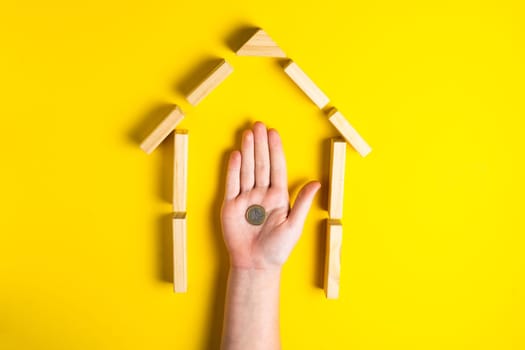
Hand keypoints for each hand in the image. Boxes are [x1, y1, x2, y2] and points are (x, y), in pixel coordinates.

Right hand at [221, 122, 319, 269]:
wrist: (256, 264)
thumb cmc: (277, 248)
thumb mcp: (294, 226)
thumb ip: (302, 202)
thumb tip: (316, 182)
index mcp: (278, 197)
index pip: (277, 168)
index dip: (275, 150)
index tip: (273, 133)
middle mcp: (262, 194)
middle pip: (261, 164)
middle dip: (260, 144)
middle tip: (258, 125)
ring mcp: (245, 198)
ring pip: (247, 170)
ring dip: (248, 151)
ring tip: (248, 134)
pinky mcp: (230, 206)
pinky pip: (232, 184)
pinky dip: (233, 170)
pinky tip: (236, 155)